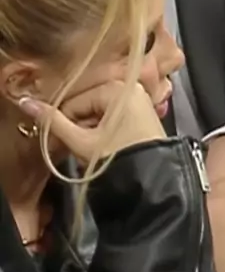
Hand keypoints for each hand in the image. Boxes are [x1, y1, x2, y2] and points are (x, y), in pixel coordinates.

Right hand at [19, 81, 165, 165]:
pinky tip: (102, 146)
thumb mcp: (81, 142)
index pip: (75, 101)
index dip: (62, 122)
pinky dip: (104, 129)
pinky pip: (115, 116)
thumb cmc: (118, 159)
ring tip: (88, 150)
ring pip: (100, 111)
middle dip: (77, 125)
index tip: (57, 141)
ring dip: (89, 129)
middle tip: (72, 146)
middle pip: (88, 104)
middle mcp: (130, 88)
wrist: (151, 183)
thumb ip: (52, 122)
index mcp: (116, 88)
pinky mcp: (144, 114)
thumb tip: (25, 102)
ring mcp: (139, 100)